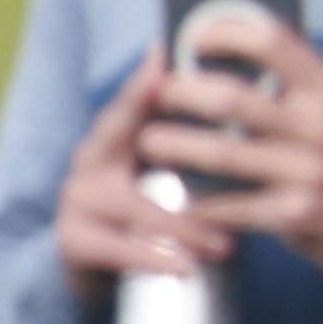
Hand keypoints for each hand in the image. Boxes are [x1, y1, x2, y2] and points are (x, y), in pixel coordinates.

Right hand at [48, 63, 222, 294]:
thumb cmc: (146, 206)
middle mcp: (91, 157)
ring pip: (130, 203)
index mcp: (116, 132)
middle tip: (221, 152)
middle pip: (118, 132)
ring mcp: (77, 197)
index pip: (133, 98)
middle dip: (165, 138)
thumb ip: (191, 137)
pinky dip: (152, 258)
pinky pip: (114, 247)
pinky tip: (185, 268)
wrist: (90, 263)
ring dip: (181, 225)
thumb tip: (249, 102)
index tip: (167, 55)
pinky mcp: (73, 238)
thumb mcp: (162, 166)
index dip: (146, 79)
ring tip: (223, 245)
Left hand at [136, 23, 322, 279]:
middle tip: (156, 95)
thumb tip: (237, 48)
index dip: (225, 34)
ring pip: (222, 154)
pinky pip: (232, 207)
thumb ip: (299, 85)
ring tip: (148, 142)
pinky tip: (179, 199)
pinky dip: (200, 204)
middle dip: (182, 94)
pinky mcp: (296, 215)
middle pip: (232, 99)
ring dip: (175, 146)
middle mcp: (321, 126)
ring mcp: (309, 172)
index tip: (193, 38)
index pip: (273, 43)